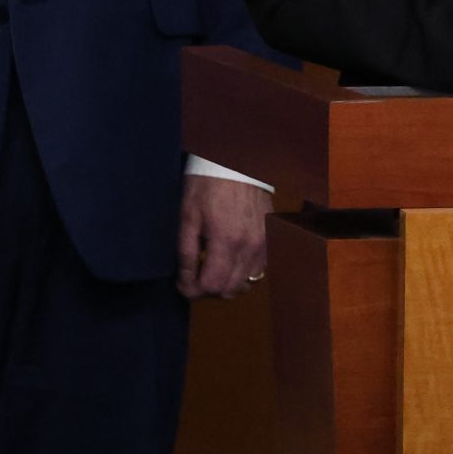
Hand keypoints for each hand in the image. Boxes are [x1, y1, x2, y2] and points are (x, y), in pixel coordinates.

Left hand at [177, 175, 269, 298]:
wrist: (236, 162)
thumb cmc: (207, 185)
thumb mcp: (188, 217)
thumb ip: (187, 253)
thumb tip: (185, 282)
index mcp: (227, 242)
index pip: (211, 286)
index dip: (192, 291)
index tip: (182, 284)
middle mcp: (250, 247)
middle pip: (229, 290)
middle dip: (208, 289)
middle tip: (194, 275)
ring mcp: (263, 244)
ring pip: (246, 283)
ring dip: (227, 282)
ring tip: (212, 267)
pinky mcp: (270, 239)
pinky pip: (259, 270)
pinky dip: (244, 272)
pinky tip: (231, 259)